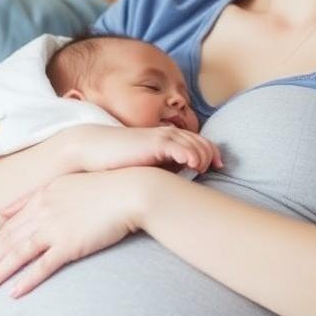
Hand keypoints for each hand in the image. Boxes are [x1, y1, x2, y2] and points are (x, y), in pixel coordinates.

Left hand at [0, 168, 148, 297]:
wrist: (130, 190)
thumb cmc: (104, 187)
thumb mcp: (64, 184)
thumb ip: (33, 196)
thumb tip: (4, 211)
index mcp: (41, 196)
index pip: (9, 226)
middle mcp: (43, 211)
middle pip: (7, 241)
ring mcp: (55, 228)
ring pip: (17, 254)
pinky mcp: (70, 244)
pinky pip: (43, 266)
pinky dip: (26, 280)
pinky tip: (13, 293)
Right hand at [73, 124, 222, 174]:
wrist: (97, 150)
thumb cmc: (119, 160)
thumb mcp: (147, 164)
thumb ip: (165, 167)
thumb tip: (182, 180)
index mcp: (168, 139)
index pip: (200, 142)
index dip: (213, 153)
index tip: (218, 167)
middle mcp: (169, 135)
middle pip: (203, 142)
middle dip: (213, 155)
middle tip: (218, 168)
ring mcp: (163, 137)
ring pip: (195, 144)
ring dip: (204, 156)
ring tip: (204, 170)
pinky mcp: (155, 143)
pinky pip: (180, 147)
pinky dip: (191, 154)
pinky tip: (194, 165)